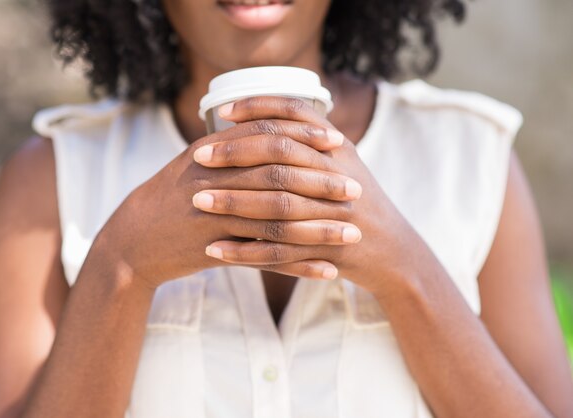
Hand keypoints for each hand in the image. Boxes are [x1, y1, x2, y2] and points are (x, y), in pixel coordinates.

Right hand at [90, 108, 363, 288]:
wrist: (134, 240)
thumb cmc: (171, 198)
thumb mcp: (196, 162)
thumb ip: (233, 146)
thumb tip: (274, 126)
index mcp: (212, 152)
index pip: (267, 135)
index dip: (305, 137)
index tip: (339, 142)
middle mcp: (214, 180)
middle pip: (278, 177)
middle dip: (321, 183)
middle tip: (355, 190)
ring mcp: (213, 217)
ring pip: (276, 222)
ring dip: (318, 230)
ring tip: (352, 236)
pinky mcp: (213, 250)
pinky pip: (264, 259)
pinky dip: (298, 266)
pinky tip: (326, 270)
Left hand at [198, 96, 425, 293]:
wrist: (391, 252)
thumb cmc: (356, 202)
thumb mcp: (343, 162)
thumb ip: (310, 140)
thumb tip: (265, 119)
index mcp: (338, 150)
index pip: (296, 115)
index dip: (258, 108)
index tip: (222, 111)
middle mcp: (337, 176)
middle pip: (280, 156)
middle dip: (235, 154)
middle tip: (196, 156)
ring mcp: (334, 214)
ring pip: (276, 205)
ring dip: (233, 203)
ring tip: (196, 201)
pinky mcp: (327, 250)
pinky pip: (278, 252)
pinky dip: (244, 251)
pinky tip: (214, 249)